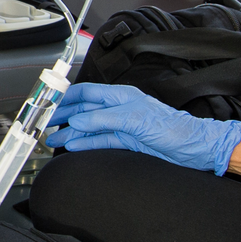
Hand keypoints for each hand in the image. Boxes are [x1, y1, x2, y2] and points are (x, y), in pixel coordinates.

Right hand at [46, 82, 240, 175]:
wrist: (194, 149)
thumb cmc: (173, 128)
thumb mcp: (134, 119)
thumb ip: (103, 119)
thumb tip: (77, 121)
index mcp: (121, 96)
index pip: (87, 92)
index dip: (67, 97)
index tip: (49, 103)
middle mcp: (119, 109)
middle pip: (85, 111)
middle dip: (64, 116)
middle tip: (46, 124)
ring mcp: (122, 127)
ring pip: (89, 128)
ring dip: (71, 133)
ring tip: (53, 139)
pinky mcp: (126, 143)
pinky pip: (99, 142)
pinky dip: (84, 144)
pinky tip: (72, 145)